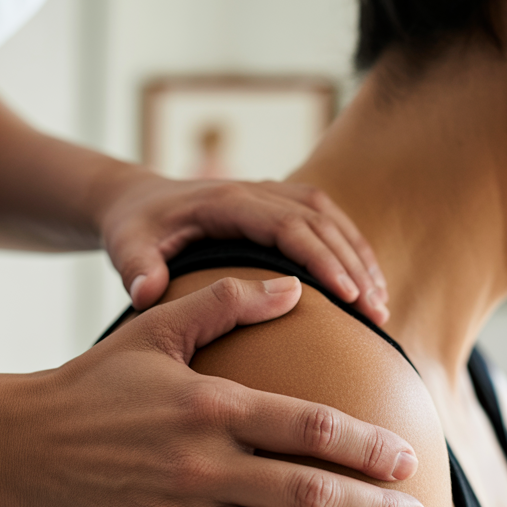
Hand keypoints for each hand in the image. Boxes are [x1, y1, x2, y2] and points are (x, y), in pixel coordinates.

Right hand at [13, 277, 422, 506]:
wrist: (17, 447)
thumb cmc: (92, 384)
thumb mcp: (155, 330)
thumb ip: (226, 304)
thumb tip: (293, 285)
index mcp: (210, 406)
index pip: (311, 428)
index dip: (369, 446)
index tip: (408, 459)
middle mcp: (201, 466)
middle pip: (309, 494)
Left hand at [98, 171, 389, 323]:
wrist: (136, 202)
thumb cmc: (134, 229)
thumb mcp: (126, 246)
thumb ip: (134, 268)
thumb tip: (144, 295)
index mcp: (228, 201)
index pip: (289, 227)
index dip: (322, 260)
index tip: (349, 297)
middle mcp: (256, 191)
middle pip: (320, 222)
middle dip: (353, 266)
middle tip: (376, 315)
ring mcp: (271, 194)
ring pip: (331, 218)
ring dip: (359, 257)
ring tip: (381, 305)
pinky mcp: (279, 205)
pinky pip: (326, 220)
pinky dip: (350, 249)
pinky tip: (366, 285)